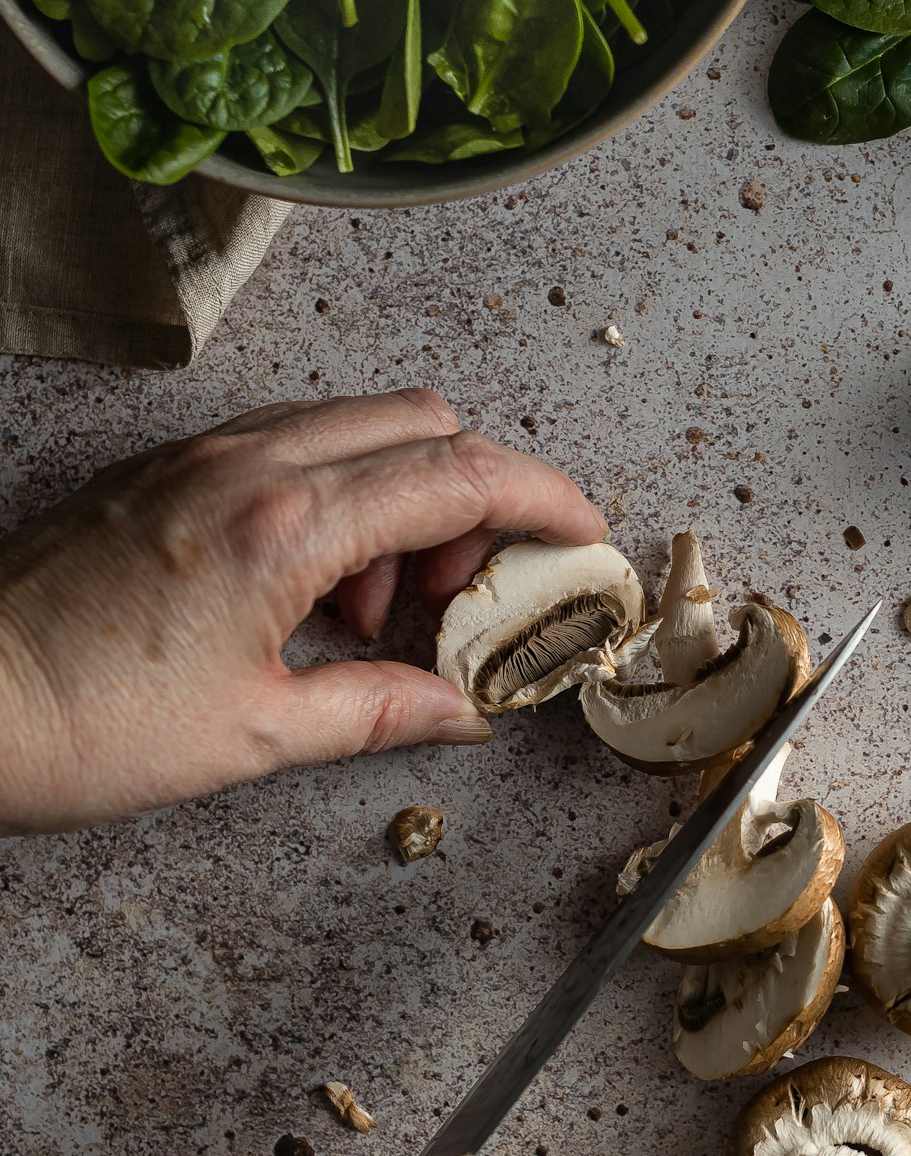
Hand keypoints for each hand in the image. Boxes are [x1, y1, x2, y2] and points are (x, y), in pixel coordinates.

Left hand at [0, 389, 606, 831]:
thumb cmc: (83, 724)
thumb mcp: (256, 734)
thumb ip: (377, 709)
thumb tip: (459, 712)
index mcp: (286, 525)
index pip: (460, 476)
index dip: (544, 499)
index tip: (583, 533)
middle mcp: (248, 463)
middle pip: (423, 421)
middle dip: (476, 495)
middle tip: (466, 590)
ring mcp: (200, 454)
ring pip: (356, 423)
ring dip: (401, 494)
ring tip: (372, 608)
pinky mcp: (163, 467)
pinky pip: (289, 442)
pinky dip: (336, 492)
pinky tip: (309, 587)